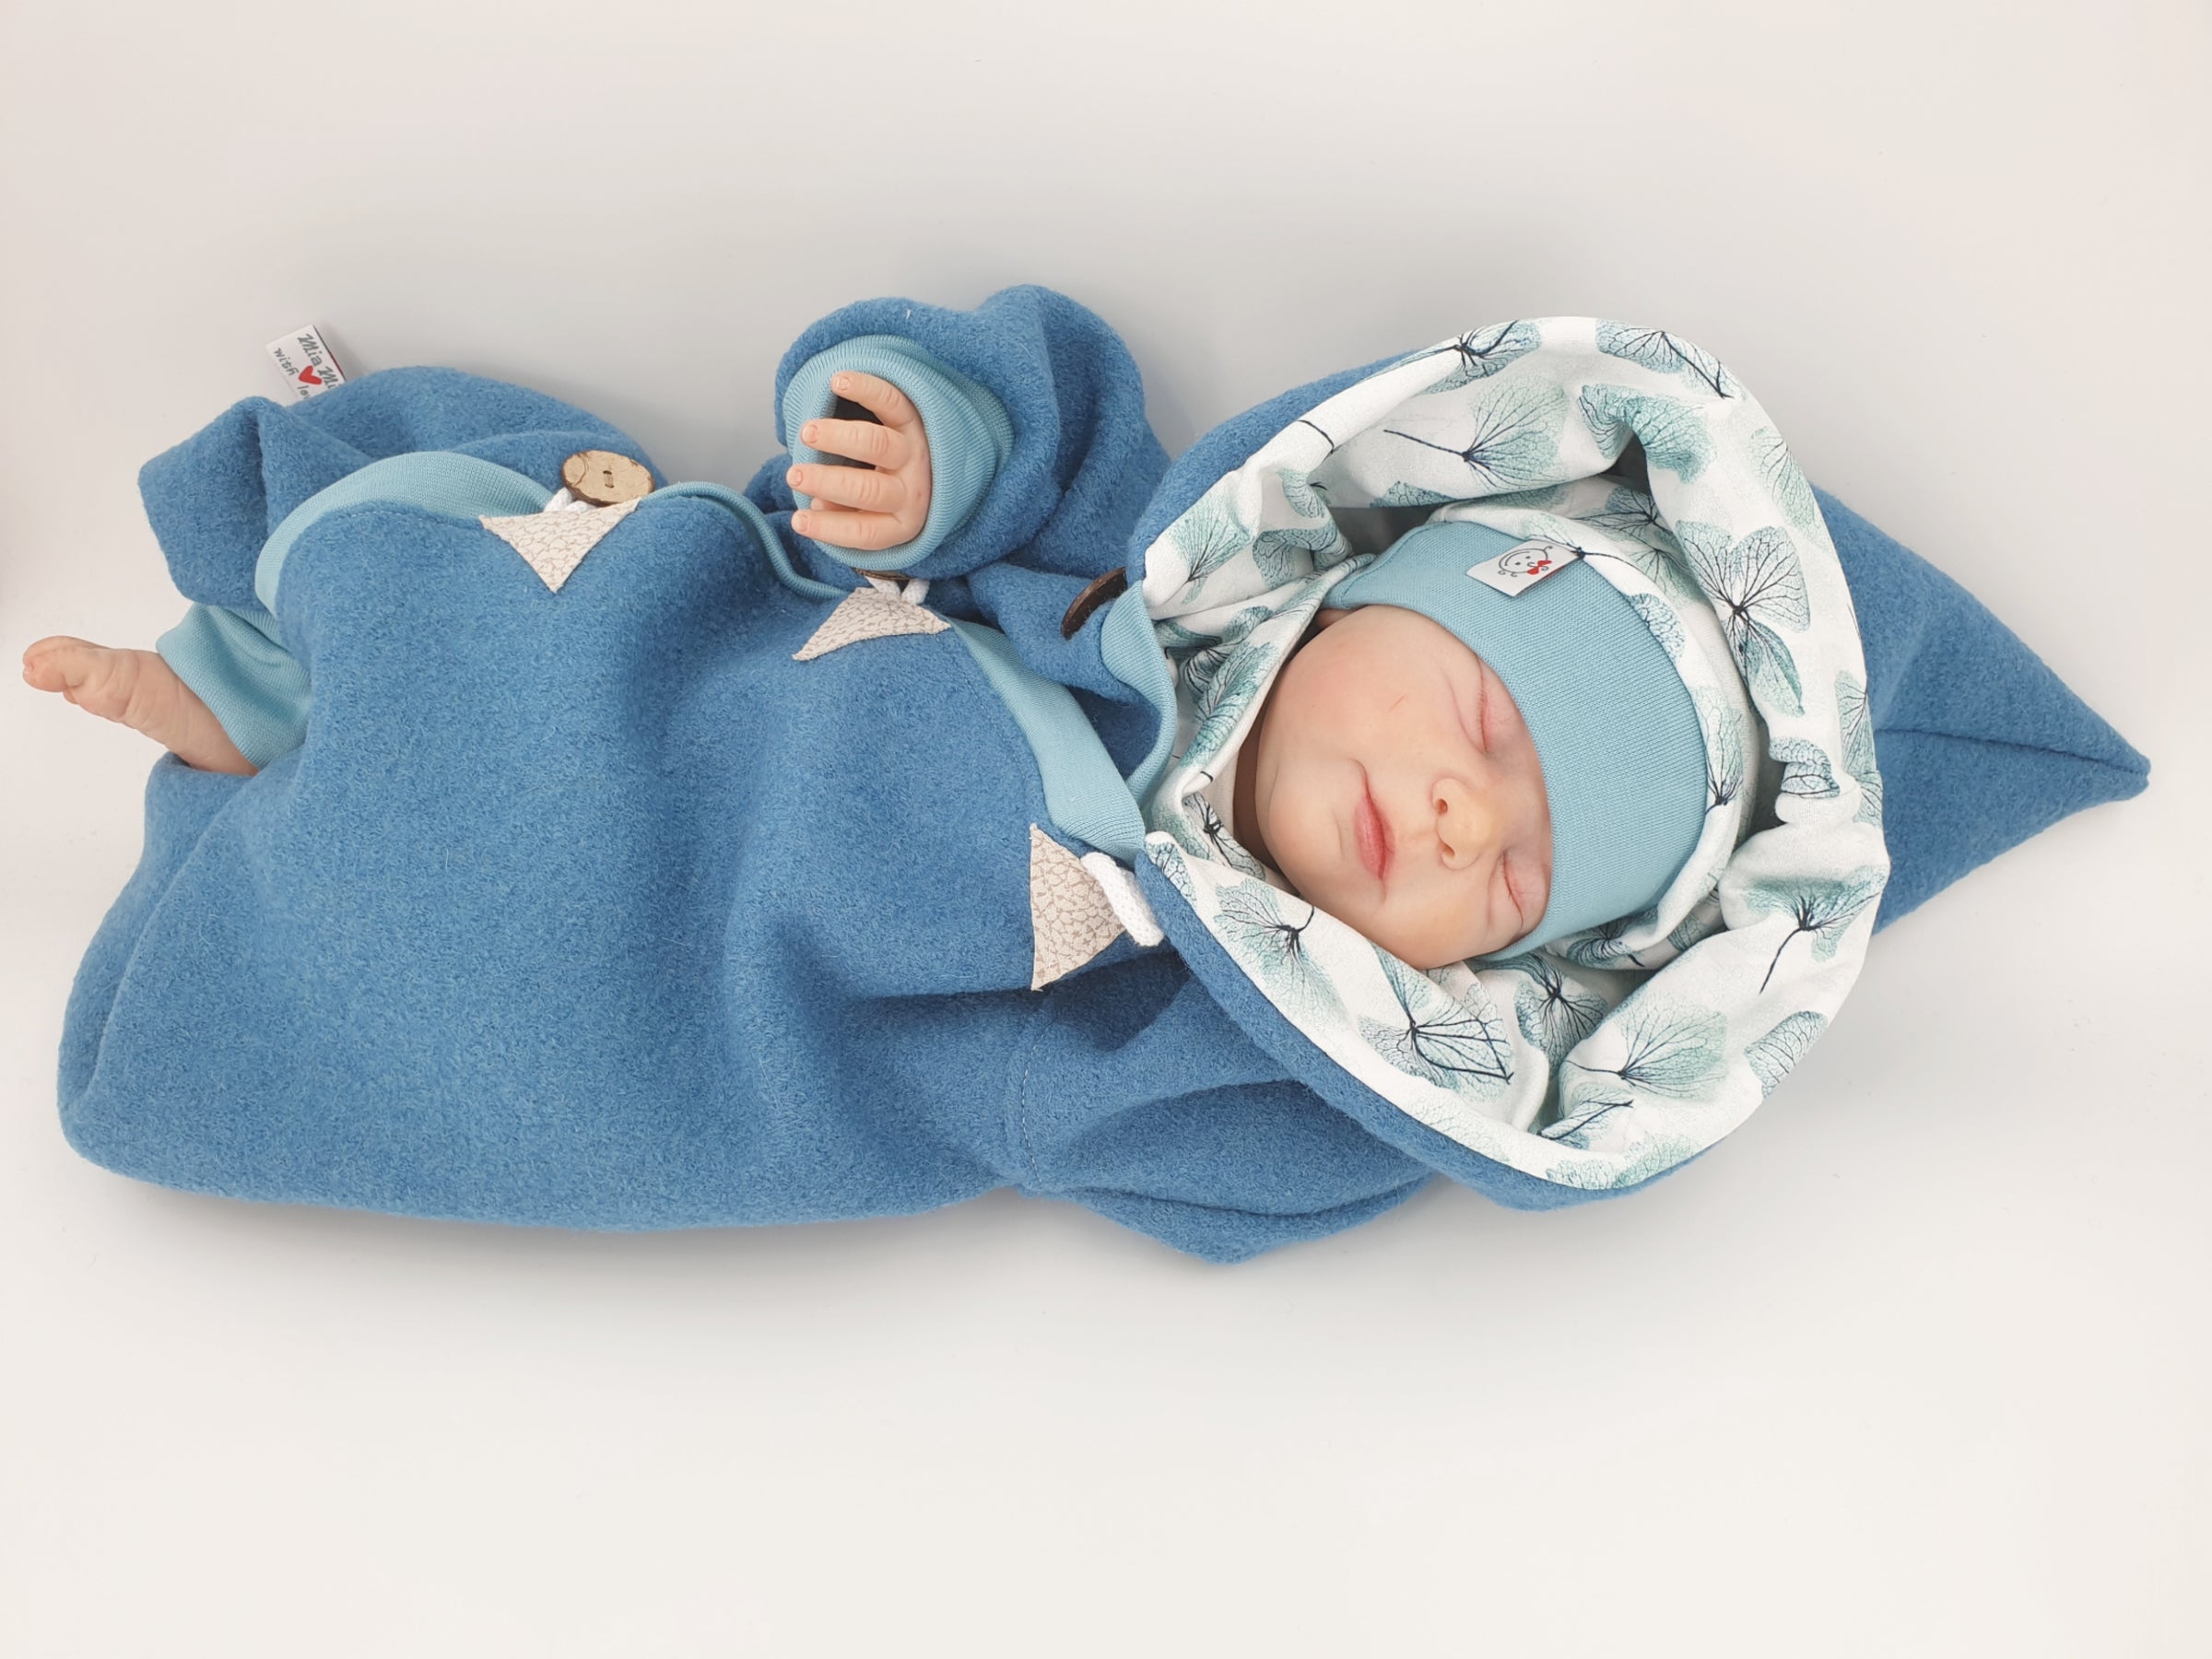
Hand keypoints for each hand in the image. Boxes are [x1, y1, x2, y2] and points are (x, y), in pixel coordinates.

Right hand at [786, 370, 932, 553]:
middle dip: (828, 483)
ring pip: (878, 445)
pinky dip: (865, 389)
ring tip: (807, 433)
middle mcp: (913, 490)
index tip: (797, 520)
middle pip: (869, 490)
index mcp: (902, 522)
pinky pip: (892, 401)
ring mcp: (915, 453)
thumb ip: (843, 514)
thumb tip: (818, 505)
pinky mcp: (915, 418)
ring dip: (839, 438)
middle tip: (795, 475)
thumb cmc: (886, 492)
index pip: (866, 532)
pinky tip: (837, 382)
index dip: (830, 529)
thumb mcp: (871, 515)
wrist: (937, 464)